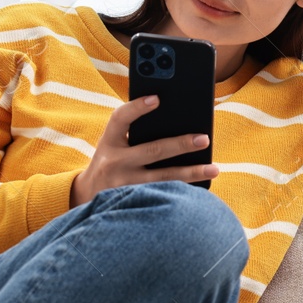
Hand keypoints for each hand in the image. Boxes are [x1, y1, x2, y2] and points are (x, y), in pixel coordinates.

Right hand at [69, 94, 218, 207]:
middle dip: (180, 144)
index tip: (157, 99)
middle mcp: (114, 163)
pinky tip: (203, 190)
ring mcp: (122, 186)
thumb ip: (134, 132)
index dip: (137, 107)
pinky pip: (163, 197)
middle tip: (204, 139)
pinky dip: (183, 193)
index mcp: (109, 141)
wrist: (87, 197)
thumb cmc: (110, 163)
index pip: (120, 119)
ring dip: (191, 173)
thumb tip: (177, 121)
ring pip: (162, 179)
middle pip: (152, 151)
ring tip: (214, 169)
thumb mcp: (113, 144)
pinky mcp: (132, 204)